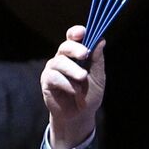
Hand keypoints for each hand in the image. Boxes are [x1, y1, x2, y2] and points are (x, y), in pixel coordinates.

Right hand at [40, 25, 105, 148]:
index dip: (76, 32)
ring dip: (73, 70)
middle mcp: (62, 58)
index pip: (72, 38)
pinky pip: (54, 77)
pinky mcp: (46, 82)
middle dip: (75, 48)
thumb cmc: (89, 94)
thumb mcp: (98, 77)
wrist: (80, 116)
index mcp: (75, 54)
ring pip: (59, 62)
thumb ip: (98, 59)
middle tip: (84, 54)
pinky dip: (67, 84)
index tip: (82, 32)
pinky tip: (75, 91)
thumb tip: (101, 39)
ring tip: (83, 78)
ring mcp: (53, 69)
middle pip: (65, 47)